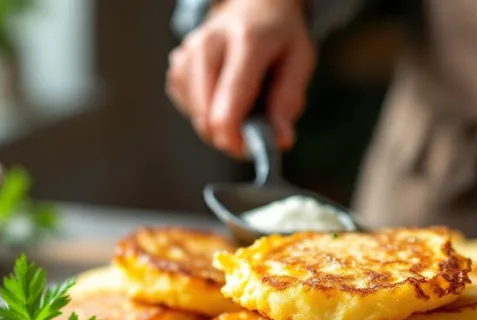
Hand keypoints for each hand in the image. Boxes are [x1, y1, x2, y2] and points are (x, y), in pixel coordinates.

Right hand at [166, 0, 314, 156]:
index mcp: (246, 42)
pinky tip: (223, 95)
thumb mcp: (300, 61)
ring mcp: (187, 54)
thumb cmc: (279, 37)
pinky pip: (188, 108)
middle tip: (253, 132)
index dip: (237, 140)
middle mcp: (209, 44)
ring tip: (242, 106)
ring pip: (196, 117)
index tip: (251, 149)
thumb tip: (280, 141)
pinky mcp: (177, 65)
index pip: (228, 105)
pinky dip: (206, 113)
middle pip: (207, 117)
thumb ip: (288, 100)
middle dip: (229, 137)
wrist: (252, 7)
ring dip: (219, 126)